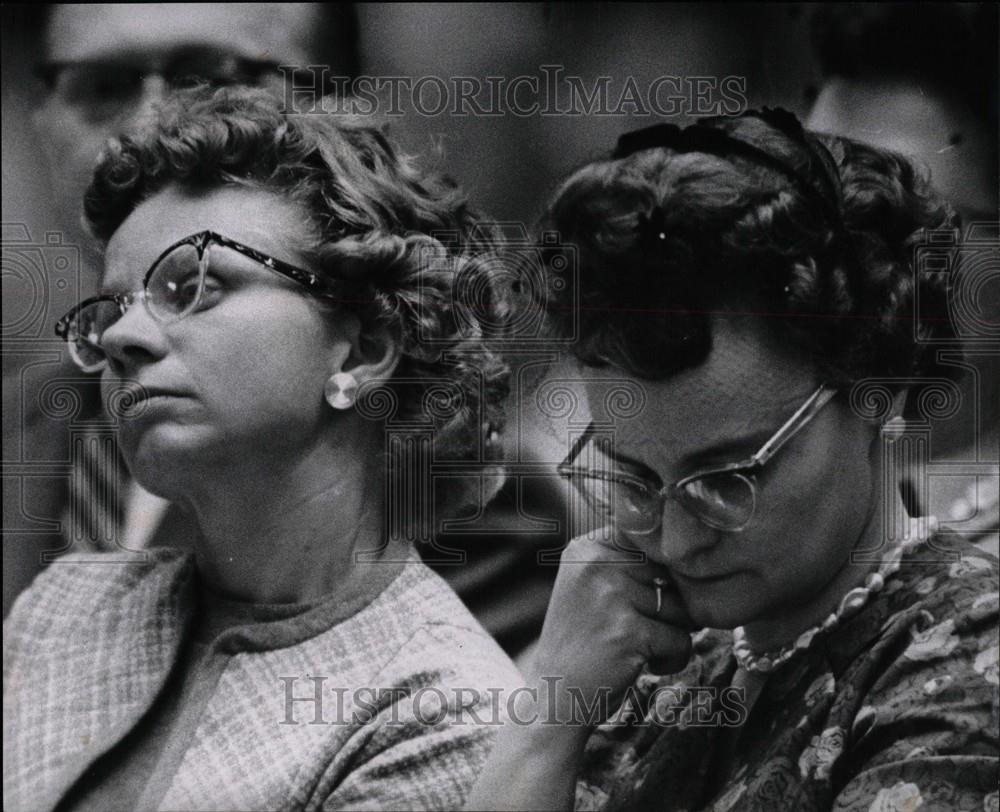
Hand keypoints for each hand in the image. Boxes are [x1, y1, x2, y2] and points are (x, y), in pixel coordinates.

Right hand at [525, 530, 694, 730]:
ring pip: (680, 608)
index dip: (660, 574)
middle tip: (637, 631)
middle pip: (670, 575)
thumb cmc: (583, 643)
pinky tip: (642, 665)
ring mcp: (611, 595)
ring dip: (671, 634)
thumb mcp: (592, 587)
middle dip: (668, 608)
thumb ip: (631, 564)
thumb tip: (692, 565)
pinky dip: (670, 659)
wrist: (554, 698)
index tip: (640, 601)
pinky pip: (680, 640)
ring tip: (637, 648)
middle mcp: (596, 563)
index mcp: (587, 548)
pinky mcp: (628, 631)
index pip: (650, 543)